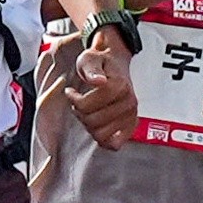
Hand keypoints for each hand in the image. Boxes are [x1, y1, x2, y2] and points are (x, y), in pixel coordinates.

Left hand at [67, 22, 140, 146]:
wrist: (116, 64)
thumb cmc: (101, 63)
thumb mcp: (90, 58)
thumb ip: (91, 69)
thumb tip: (98, 81)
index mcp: (119, 86)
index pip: (86, 106)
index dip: (74, 100)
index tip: (71, 91)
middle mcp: (129, 102)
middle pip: (92, 121)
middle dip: (80, 113)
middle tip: (79, 102)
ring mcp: (131, 115)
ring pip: (101, 135)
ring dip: (89, 126)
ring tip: (88, 113)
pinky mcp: (131, 126)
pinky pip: (115, 144)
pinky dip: (104, 140)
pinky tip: (98, 127)